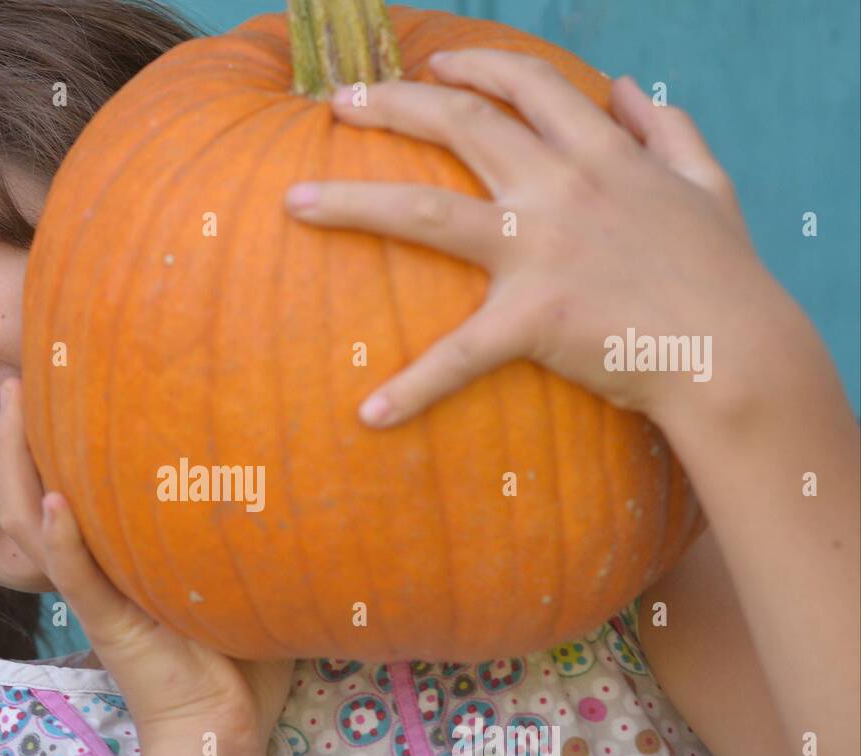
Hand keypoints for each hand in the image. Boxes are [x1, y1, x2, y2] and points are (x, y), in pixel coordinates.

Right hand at [0, 377, 293, 752]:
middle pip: (29, 495)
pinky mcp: (107, 626)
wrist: (222, 727)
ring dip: (16, 467)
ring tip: (11, 410)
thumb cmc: (237, 657)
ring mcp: (94, 597)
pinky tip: (53, 501)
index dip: (47, 441)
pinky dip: (60, 540)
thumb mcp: (233, 576)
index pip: (67, 489)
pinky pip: (72, 578)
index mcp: (114, 561)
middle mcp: (93, 571)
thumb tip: (291, 465)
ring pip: (29, 525)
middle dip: (13, 438)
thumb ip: (240, 526)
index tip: (51, 385)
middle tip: (12, 381)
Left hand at [284, 49, 820, 432]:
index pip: (525, 84)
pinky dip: (412, 387)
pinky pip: (458, 355)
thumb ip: (667, 128)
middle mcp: (561, 185)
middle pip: (459, 122)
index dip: (473, 64)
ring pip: (425, 211)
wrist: (738, 350)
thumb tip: (626, 88)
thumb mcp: (708, 182)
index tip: (432, 62)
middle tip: (339, 101)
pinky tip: (370, 414)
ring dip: (352, 200)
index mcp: (600, 153)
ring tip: (296, 200)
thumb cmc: (723, 273)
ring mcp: (541, 249)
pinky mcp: (534, 318)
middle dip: (394, 101)